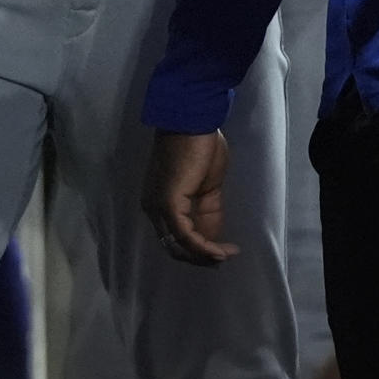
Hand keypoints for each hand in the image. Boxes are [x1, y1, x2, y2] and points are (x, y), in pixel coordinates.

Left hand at [142, 131, 238, 267]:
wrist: (193, 121)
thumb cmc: (200, 146)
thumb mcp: (206, 186)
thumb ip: (206, 212)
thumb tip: (212, 238)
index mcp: (158, 201)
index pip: (174, 237)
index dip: (198, 249)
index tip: (221, 253)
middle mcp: (152, 207)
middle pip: (175, 246)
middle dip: (200, 257)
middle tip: (224, 257)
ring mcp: (158, 207)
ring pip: (179, 245)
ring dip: (204, 255)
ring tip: (226, 255)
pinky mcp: (169, 204)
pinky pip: (186, 236)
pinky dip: (204, 247)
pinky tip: (220, 250)